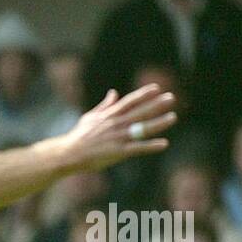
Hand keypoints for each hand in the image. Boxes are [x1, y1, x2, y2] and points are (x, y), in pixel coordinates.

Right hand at [58, 84, 176, 171]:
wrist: (68, 153)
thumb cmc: (78, 136)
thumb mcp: (90, 117)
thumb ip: (105, 105)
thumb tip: (113, 92)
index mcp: (109, 115)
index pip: (129, 102)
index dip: (143, 95)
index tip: (156, 88)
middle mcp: (115, 124)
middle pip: (139, 112)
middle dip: (155, 104)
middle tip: (171, 97)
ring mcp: (117, 138)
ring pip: (141, 128)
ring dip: (158, 123)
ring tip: (173, 117)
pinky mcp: (117, 152)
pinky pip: (137, 148)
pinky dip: (150, 146)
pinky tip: (164, 144)